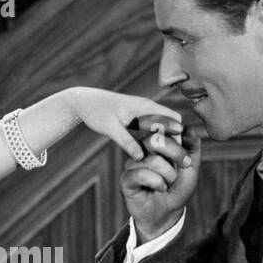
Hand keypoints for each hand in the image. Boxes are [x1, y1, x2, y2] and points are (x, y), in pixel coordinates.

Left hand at [66, 87, 183, 161]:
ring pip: (162, 126)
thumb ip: (126, 142)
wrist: (83, 101)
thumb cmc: (96, 112)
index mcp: (145, 106)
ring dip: (165, 140)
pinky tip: (152, 154)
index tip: (176, 154)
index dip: (179, 136)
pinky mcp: (137, 117)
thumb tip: (141, 157)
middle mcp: (147, 107)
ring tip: (166, 160)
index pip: (173, 119)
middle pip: (171, 123)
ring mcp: (143, 111)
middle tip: (173, 160)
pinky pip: (152, 128)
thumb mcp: (111, 128)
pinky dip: (155, 139)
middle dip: (175, 140)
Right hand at [120, 125, 199, 242]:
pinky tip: (160, 188)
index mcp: (155, 143)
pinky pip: (142, 175)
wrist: (168, 212)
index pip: (160, 127)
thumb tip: (189, 128)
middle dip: (176, 154)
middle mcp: (141, 150)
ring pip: (153, 161)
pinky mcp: (126, 179)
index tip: (183, 139)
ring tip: (168, 183)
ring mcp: (132, 164)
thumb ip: (192, 147)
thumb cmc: (177, 187)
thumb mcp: (190, 166)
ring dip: (168, 175)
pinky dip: (157, 183)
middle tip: (184, 166)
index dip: (173, 131)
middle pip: (155, 140)